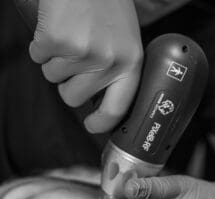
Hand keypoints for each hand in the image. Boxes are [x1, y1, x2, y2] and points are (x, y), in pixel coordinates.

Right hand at [30, 0, 142, 132]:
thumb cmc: (107, 6)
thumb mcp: (126, 41)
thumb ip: (117, 72)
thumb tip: (100, 100)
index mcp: (129, 64)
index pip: (116, 109)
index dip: (101, 123)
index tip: (91, 125)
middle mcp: (108, 62)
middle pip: (73, 98)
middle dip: (68, 83)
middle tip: (76, 58)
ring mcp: (81, 52)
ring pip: (53, 79)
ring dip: (56, 61)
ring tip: (71, 35)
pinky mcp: (56, 40)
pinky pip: (38, 58)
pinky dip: (42, 46)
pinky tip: (57, 28)